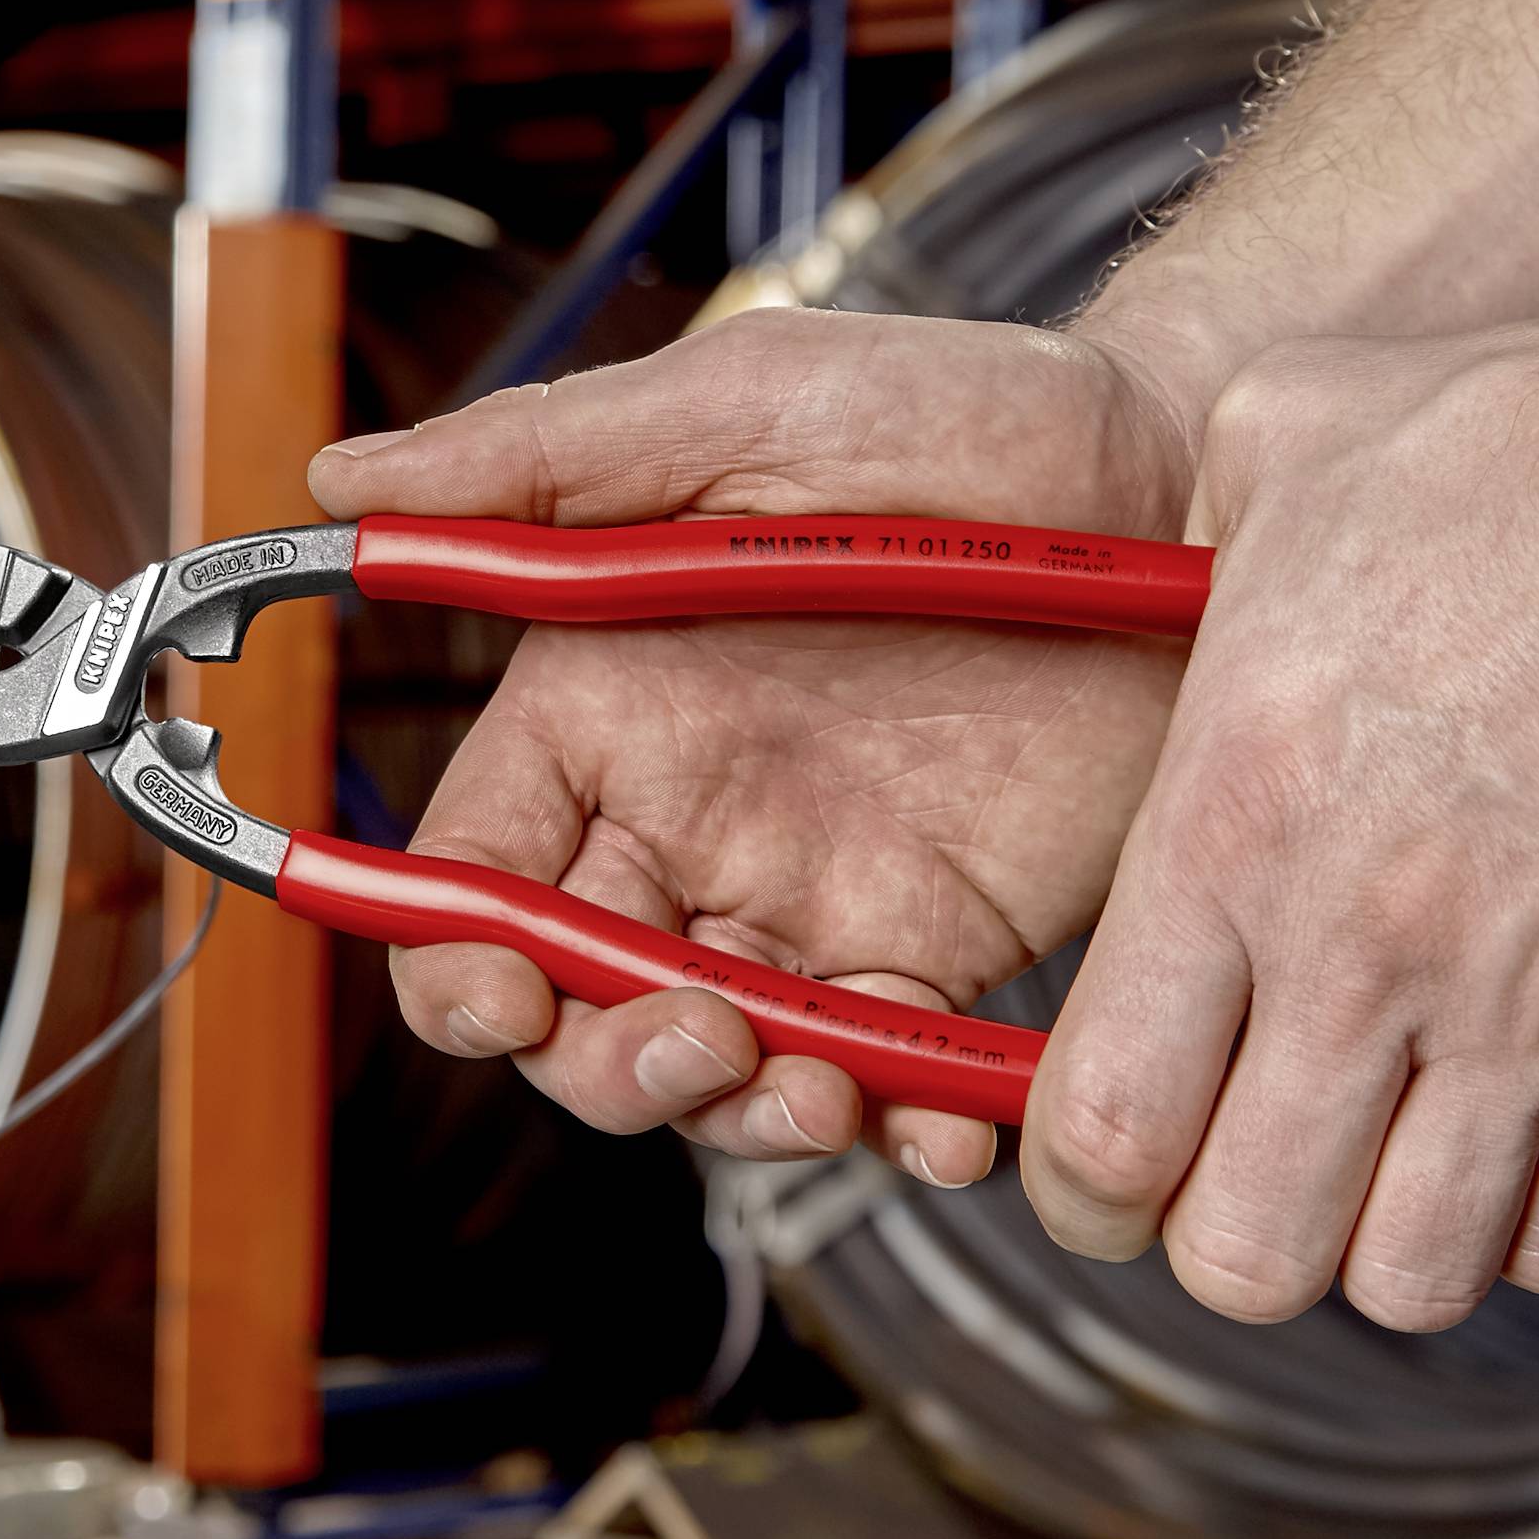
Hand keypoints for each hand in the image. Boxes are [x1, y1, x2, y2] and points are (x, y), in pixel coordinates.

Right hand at [309, 309, 1196, 1185]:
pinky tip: (940, 1124)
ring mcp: (815, 892)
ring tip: (812, 1090)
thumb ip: (545, 459)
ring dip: (736, 1119)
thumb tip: (337, 483)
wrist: (1200, 479)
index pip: (476, 867)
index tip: (502, 994)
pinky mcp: (945, 944)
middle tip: (700, 1036)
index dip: (458, 957)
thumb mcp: (745, 405)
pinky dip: (900, 1133)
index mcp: (606, 704)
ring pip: (715, 1069)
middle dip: (602, 1063)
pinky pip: (886, 1076)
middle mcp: (691, 816)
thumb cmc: (968, 413)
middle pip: (576, 1003)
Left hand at [1026, 305, 1538, 1326]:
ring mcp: (1536, 1009)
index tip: (1081, 1169)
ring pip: (1410, 1277)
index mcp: (1235, 823)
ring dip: (1368, 1243)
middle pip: (1244, 1252)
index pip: (1100, 1122)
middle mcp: (1372, 946)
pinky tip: (1497, 1136)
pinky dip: (1522, 1224)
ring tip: (1360, 1162)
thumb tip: (1109, 559)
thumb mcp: (1278, 453)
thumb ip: (1169, 550)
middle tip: (1217, 1179)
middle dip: (1209, 1241)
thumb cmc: (1525, 444)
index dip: (1070, 1186)